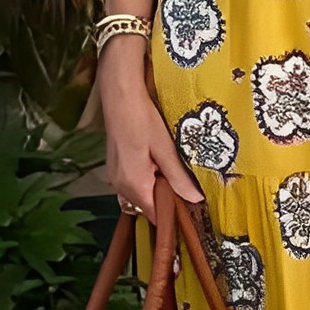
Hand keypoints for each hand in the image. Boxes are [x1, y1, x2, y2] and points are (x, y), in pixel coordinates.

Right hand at [98, 41, 204, 213]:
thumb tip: (195, 200)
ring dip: (157, 191)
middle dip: (167, 202)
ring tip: (177, 177)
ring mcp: (115, 177)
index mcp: (134, 184)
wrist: (119, 95)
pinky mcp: (115, 167)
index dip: (173, 214)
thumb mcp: (166, 148)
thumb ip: (179, 177)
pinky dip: (147, 181)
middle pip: (147, 206)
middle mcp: (120, 186)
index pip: (155, 215)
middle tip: (189, 190)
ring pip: (140, 195)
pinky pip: (133, 184)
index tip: (192, 210)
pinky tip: (160, 167)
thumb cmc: (142, 119)